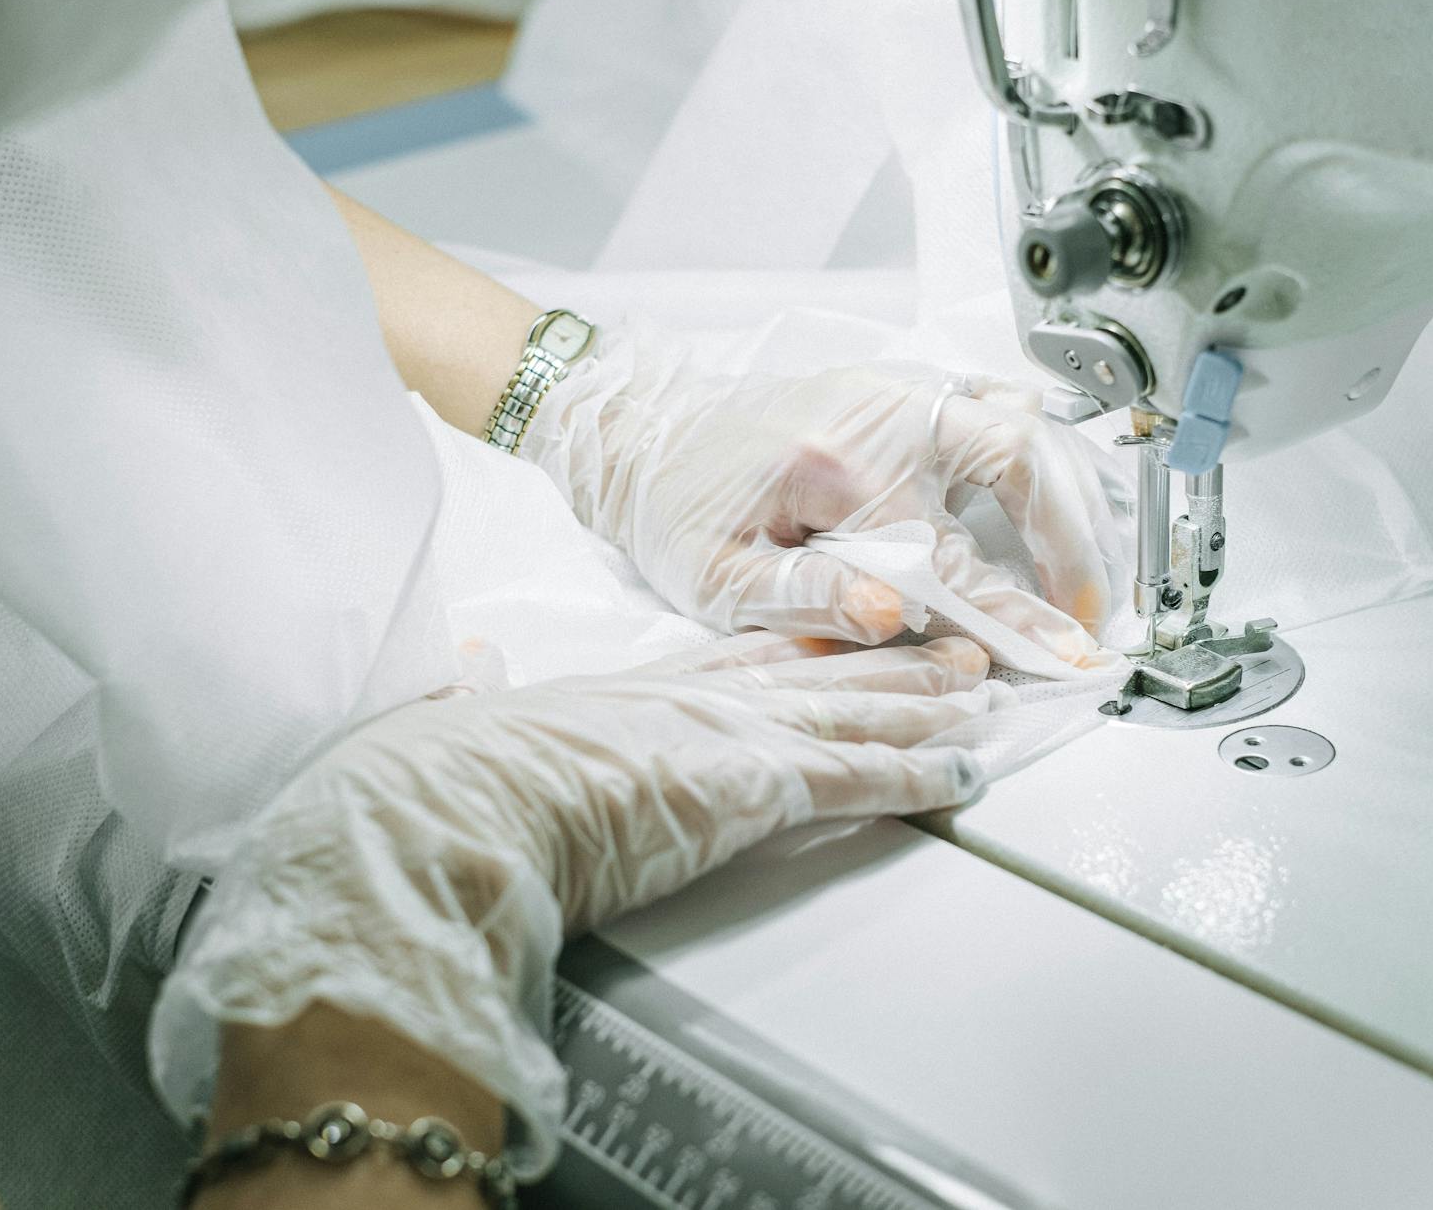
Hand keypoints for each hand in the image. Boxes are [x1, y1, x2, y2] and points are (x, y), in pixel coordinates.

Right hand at [155, 635, 991, 1174]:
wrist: (453, 806)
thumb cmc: (447, 779)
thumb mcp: (463, 719)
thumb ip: (476, 688)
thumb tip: (464, 667)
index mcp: (632, 688)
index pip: (736, 656)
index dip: (797, 643)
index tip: (837, 627)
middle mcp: (695, 698)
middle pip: (815, 670)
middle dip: (890, 659)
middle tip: (948, 645)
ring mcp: (731, 735)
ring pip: (857, 709)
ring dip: (928, 705)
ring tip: (985, 694)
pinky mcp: (756, 786)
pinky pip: (862, 777)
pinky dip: (921, 774)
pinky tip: (964, 774)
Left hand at [521, 347, 1119, 668]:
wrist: (642, 435)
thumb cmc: (675, 512)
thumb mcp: (715, 576)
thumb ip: (804, 597)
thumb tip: (889, 614)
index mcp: (834, 467)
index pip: (954, 555)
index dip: (1017, 614)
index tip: (1064, 655)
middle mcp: (878, 411)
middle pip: (1019, 458)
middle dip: (1074, 538)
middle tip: (1092, 610)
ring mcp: (894, 387)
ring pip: (1022, 421)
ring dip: (1068, 493)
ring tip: (1089, 567)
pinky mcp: (897, 384)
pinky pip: (993, 399)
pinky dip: (1038, 444)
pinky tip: (1060, 492)